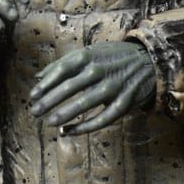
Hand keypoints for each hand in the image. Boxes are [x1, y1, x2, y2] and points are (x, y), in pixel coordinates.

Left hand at [30, 41, 155, 134]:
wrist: (150, 61)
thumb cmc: (113, 58)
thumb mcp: (90, 52)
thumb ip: (64, 64)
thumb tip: (38, 77)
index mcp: (89, 56)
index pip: (62, 69)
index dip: (46, 84)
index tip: (33, 96)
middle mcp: (100, 70)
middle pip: (70, 86)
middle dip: (50, 100)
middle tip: (34, 112)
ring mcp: (114, 87)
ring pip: (86, 102)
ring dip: (66, 113)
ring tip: (49, 122)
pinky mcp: (125, 103)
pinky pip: (103, 118)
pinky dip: (85, 127)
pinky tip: (69, 131)